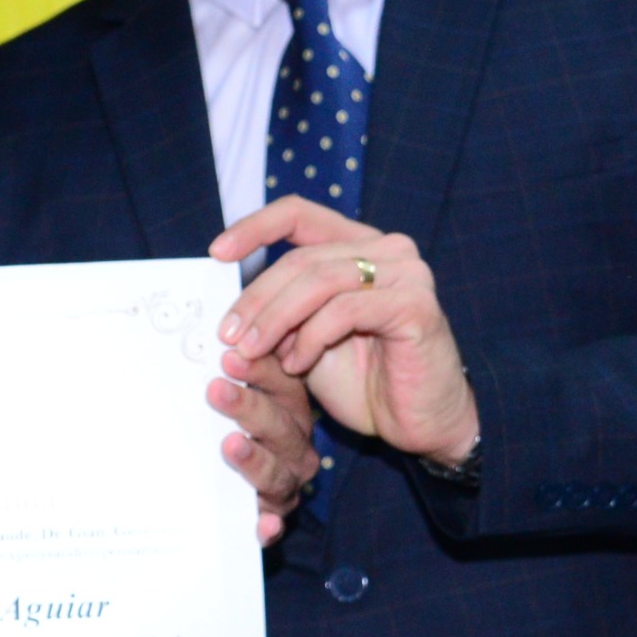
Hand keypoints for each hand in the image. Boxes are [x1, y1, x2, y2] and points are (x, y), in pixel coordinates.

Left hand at [209, 201, 479, 470]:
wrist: (420, 423)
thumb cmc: (365, 381)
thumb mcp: (305, 341)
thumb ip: (278, 314)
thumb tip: (228, 311)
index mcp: (359, 245)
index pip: (299, 214)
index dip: (254, 227)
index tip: (216, 253)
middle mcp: (388, 250)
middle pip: (301, 258)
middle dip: (256, 298)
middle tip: (228, 334)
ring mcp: (407, 274)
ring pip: (319, 282)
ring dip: (276, 320)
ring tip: (253, 353)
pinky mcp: (415, 306)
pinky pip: (344, 311)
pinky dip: (310, 338)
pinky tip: (296, 364)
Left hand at [209, 348, 319, 544]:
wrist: (240, 491)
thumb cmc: (234, 432)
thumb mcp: (233, 403)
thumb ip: (226, 379)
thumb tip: (205, 348)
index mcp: (289, 411)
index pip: (282, 385)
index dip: (258, 370)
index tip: (227, 357)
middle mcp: (294, 448)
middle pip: (279, 427)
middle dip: (249, 407)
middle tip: (216, 391)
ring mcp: (286, 484)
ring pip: (277, 474)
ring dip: (255, 460)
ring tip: (231, 446)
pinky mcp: (273, 519)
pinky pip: (274, 525)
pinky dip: (269, 526)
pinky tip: (262, 524)